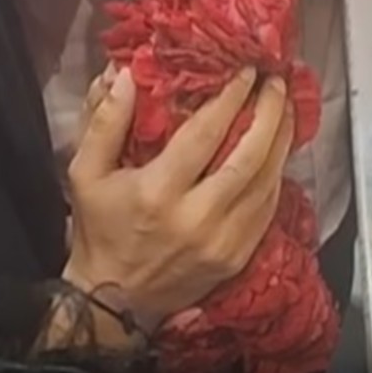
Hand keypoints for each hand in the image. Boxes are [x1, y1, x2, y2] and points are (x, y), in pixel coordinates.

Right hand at [64, 67, 293, 331]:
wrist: (111, 301)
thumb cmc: (98, 229)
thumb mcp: (85, 173)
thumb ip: (105, 122)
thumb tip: (124, 74)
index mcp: (157, 192)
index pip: (205, 135)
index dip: (229, 99)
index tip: (245, 71)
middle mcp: (195, 218)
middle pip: (248, 157)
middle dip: (269, 114)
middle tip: (276, 82)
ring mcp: (221, 242)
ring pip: (266, 182)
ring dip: (281, 140)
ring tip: (286, 107)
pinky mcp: (236, 258)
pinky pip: (267, 209)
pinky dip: (277, 174)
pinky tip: (278, 150)